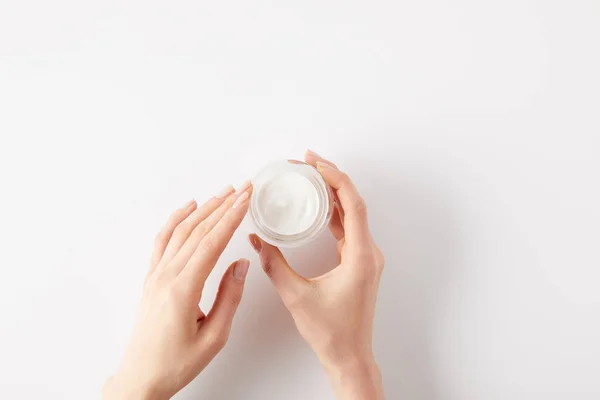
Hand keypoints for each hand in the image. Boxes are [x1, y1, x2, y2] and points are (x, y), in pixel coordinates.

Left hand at [103, 182, 252, 399]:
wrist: (141, 376)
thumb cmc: (176, 362)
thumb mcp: (214, 336)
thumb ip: (229, 297)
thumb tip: (241, 264)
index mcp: (183, 290)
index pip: (212, 243)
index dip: (231, 218)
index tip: (246, 199)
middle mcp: (166, 276)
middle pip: (198, 231)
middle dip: (223, 206)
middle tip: (242, 189)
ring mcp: (156, 275)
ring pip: (181, 231)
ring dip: (203, 209)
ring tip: (223, 193)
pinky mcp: (151, 278)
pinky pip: (163, 241)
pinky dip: (176, 220)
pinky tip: (188, 209)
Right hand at [248, 151, 384, 399]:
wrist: (349, 355)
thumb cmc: (330, 332)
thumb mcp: (296, 296)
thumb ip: (274, 265)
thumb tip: (256, 240)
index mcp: (360, 256)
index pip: (352, 204)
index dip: (335, 178)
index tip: (315, 163)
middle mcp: (368, 252)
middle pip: (353, 203)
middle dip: (330, 178)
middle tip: (307, 162)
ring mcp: (365, 256)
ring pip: (352, 214)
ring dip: (332, 193)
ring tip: (310, 176)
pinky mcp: (358, 262)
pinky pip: (349, 228)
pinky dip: (334, 212)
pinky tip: (318, 204)